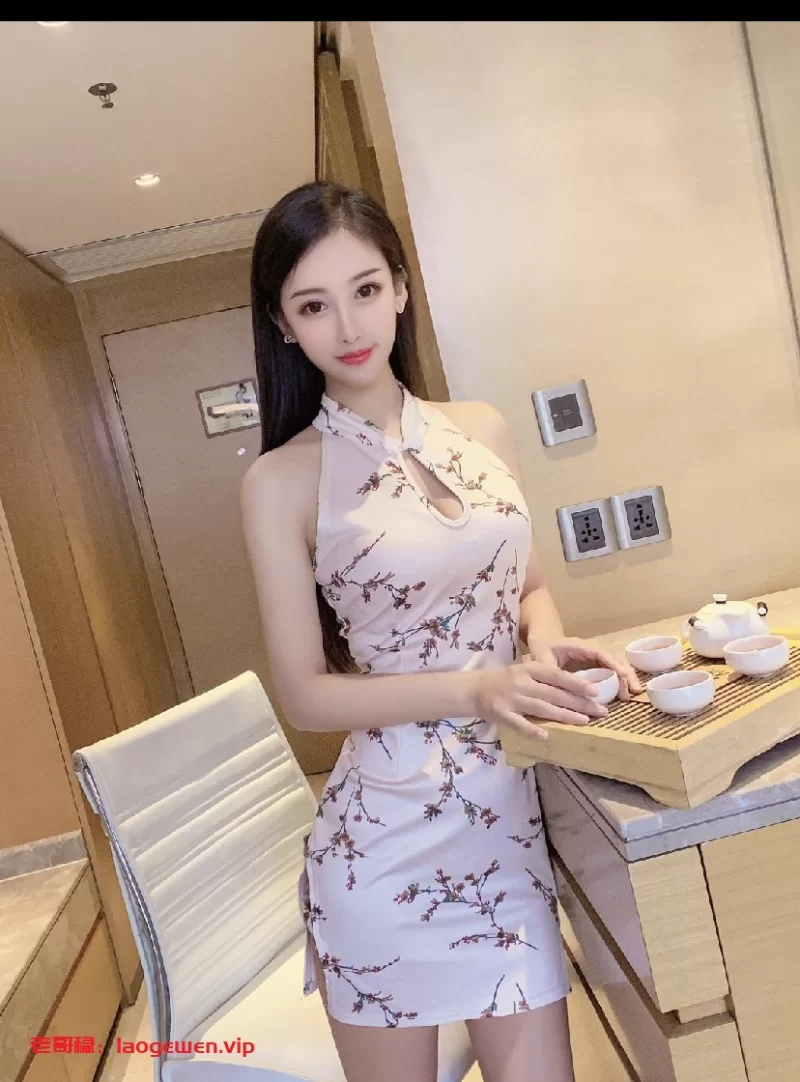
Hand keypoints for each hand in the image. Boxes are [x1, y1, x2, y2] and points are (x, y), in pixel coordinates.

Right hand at [473, 661, 609, 740]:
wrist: (474, 688)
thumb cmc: (505, 680)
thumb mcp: (524, 672)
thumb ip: (546, 678)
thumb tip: (577, 690)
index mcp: (529, 669)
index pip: (557, 675)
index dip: (576, 683)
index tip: (595, 691)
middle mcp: (522, 682)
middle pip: (554, 694)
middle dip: (579, 703)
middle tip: (600, 711)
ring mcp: (511, 699)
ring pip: (543, 708)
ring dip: (565, 716)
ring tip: (584, 721)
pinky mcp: (502, 714)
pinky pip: (520, 723)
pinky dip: (533, 729)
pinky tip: (547, 735)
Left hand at [527, 635, 642, 698]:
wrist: (544, 641)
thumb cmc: (542, 649)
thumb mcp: (543, 661)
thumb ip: (554, 674)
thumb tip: (568, 691)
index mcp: (578, 645)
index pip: (599, 652)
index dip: (612, 663)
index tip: (623, 675)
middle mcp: (590, 649)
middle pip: (612, 658)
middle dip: (625, 672)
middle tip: (635, 690)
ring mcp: (594, 656)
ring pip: (614, 665)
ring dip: (625, 678)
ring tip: (633, 694)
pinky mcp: (595, 664)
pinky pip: (610, 671)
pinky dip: (619, 681)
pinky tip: (624, 694)